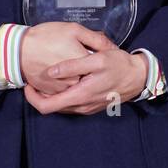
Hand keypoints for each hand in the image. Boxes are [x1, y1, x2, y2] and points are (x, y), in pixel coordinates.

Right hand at [18, 21, 98, 94]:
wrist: (17, 50)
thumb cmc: (45, 37)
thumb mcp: (74, 30)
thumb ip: (96, 39)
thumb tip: (113, 46)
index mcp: (82, 64)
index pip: (103, 67)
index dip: (105, 62)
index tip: (105, 57)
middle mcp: (73, 80)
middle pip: (91, 79)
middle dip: (93, 73)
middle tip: (89, 64)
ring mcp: (61, 89)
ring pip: (78, 88)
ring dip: (81, 81)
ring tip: (76, 69)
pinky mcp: (50, 93)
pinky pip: (64, 93)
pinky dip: (67, 86)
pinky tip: (65, 75)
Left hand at [23, 30, 147, 115]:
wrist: (139, 77)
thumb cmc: (119, 65)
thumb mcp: (96, 59)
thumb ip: (72, 65)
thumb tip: (50, 72)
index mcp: (80, 96)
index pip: (46, 106)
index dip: (32, 98)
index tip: (29, 85)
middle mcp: (81, 107)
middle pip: (52, 107)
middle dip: (40, 95)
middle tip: (36, 79)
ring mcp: (87, 108)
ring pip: (61, 106)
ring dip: (52, 96)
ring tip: (49, 79)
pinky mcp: (91, 106)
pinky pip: (71, 105)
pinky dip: (63, 96)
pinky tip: (65, 83)